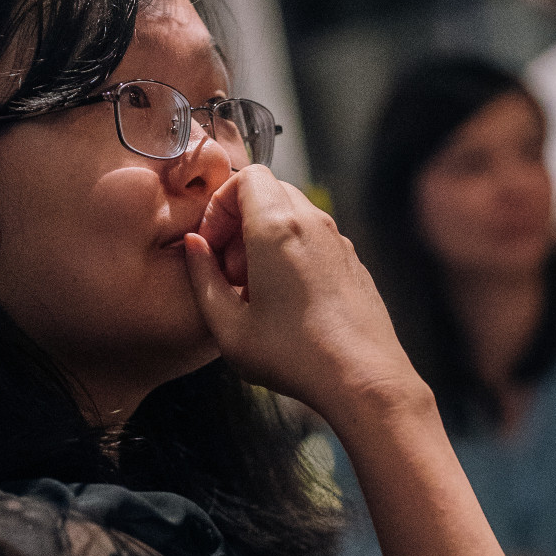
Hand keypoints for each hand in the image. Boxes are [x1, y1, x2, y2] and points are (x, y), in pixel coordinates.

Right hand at [183, 166, 420, 422]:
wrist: (362, 378)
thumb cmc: (295, 357)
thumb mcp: (228, 328)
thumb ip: (203, 279)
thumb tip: (193, 248)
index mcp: (276, 228)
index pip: (246, 177)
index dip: (219, 206)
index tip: (211, 245)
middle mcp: (312, 224)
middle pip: (269, 192)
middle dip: (240, 222)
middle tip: (229, 269)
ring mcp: (338, 242)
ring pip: (293, 215)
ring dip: (265, 239)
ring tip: (255, 289)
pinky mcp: (353, 262)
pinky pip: (314, 240)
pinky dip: (292, 254)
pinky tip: (285, 301)